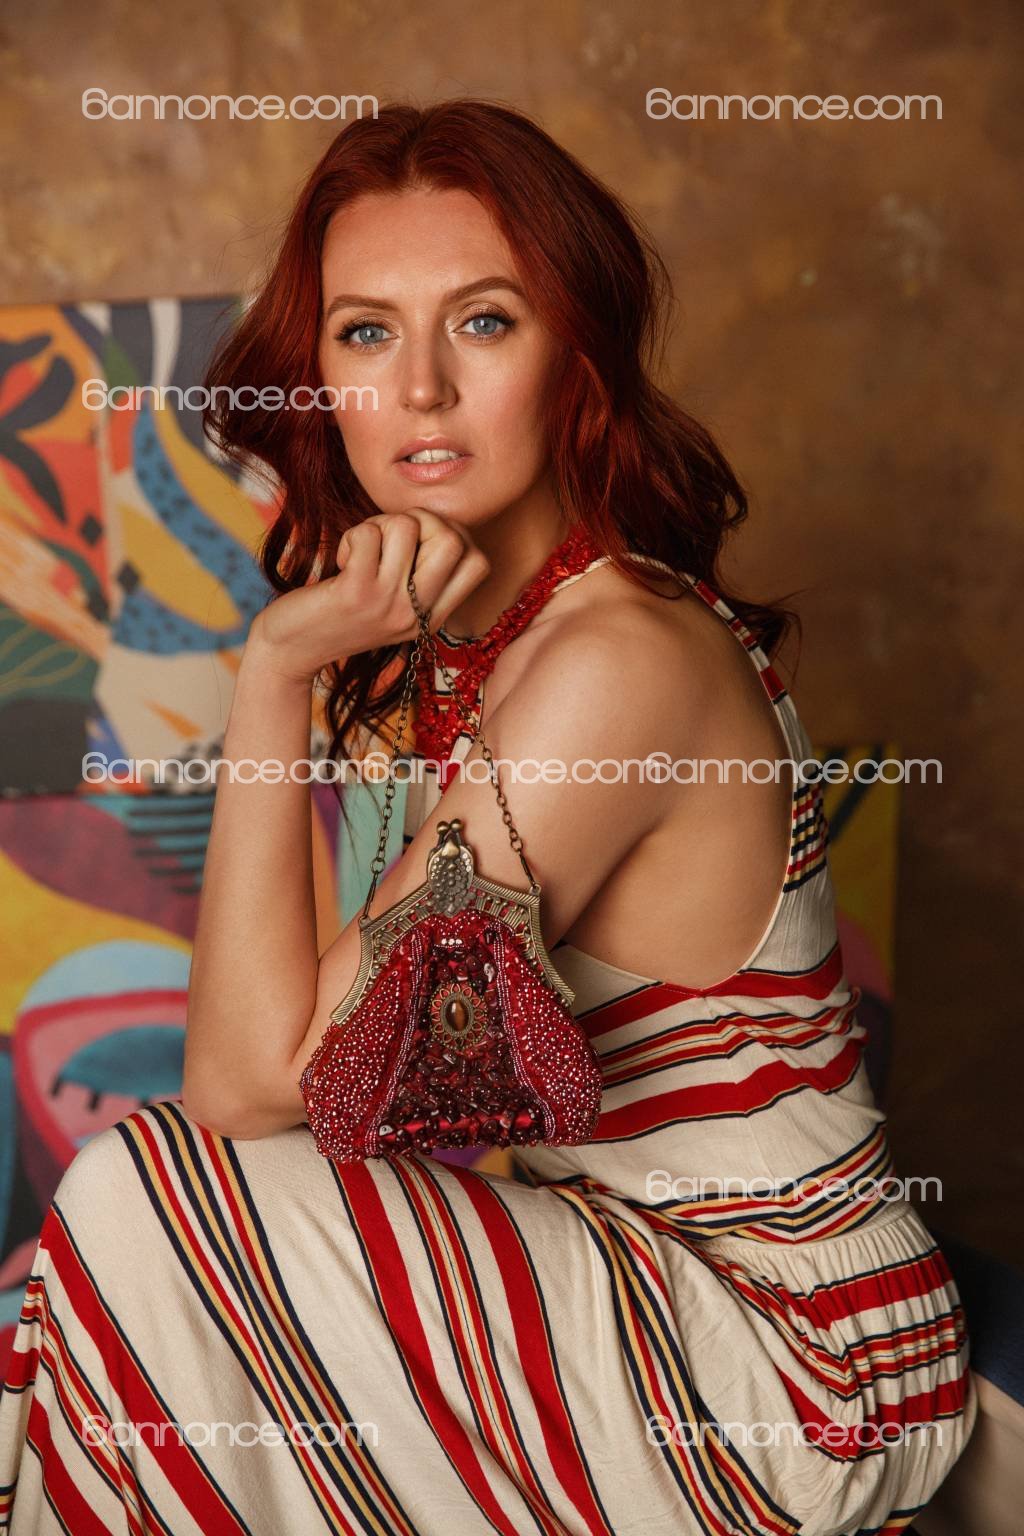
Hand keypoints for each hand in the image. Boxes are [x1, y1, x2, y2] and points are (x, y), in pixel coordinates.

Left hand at [248, 508, 490, 682]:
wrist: (290, 651)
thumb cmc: (337, 614)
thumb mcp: (389, 602)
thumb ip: (414, 572)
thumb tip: (427, 520)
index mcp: (431, 618)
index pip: (478, 564)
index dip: (454, 535)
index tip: (419, 543)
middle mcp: (417, 614)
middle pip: (454, 539)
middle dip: (420, 519)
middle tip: (389, 537)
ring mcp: (388, 604)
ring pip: (407, 526)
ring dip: (378, 524)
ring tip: (361, 549)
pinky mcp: (355, 593)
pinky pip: (368, 534)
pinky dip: (353, 535)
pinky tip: (342, 560)